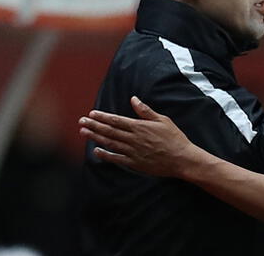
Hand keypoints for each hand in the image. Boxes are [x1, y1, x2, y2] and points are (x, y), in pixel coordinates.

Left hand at [79, 96, 195, 177]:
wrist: (181, 159)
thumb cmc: (174, 138)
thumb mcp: (163, 120)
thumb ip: (146, 111)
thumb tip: (133, 99)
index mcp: (140, 127)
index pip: (116, 120)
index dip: (103, 117)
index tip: (92, 114)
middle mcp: (134, 139)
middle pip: (110, 131)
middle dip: (94, 125)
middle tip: (81, 121)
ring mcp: (133, 152)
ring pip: (110, 143)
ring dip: (95, 137)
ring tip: (84, 132)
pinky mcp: (134, 163)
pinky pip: (116, 158)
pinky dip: (105, 154)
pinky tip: (96, 150)